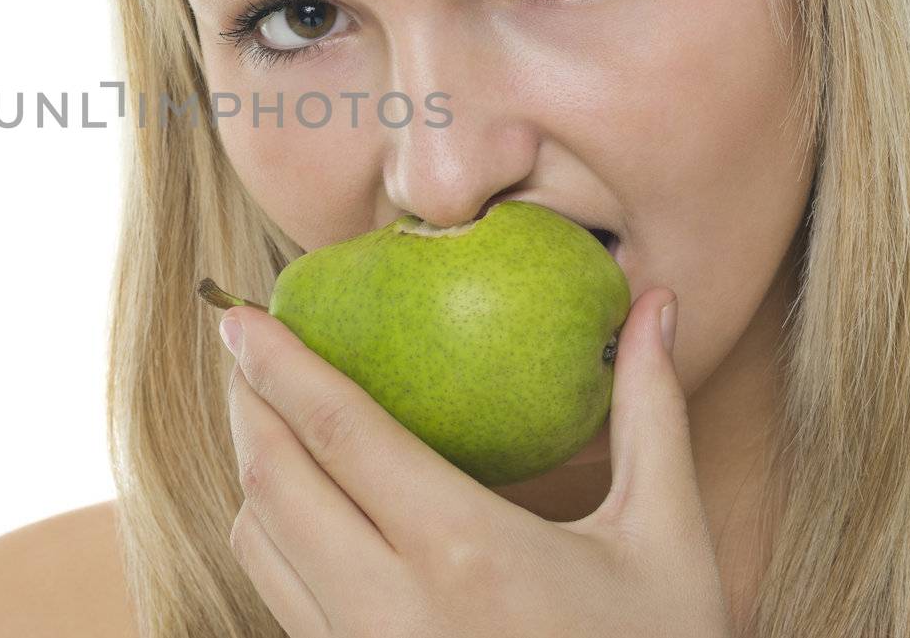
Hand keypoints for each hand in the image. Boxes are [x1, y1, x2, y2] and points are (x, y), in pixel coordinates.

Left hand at [218, 287, 732, 637]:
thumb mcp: (666, 541)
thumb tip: (655, 303)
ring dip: (252, 468)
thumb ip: (650, 414)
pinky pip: (281, 597)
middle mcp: (392, 608)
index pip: (338, 431)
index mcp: (465, 551)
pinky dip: (271, 534)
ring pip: (260, 543)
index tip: (243, 317)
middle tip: (246, 347)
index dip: (278, 365)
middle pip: (274, 480)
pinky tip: (301, 502)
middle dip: (247, 403)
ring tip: (266, 413)